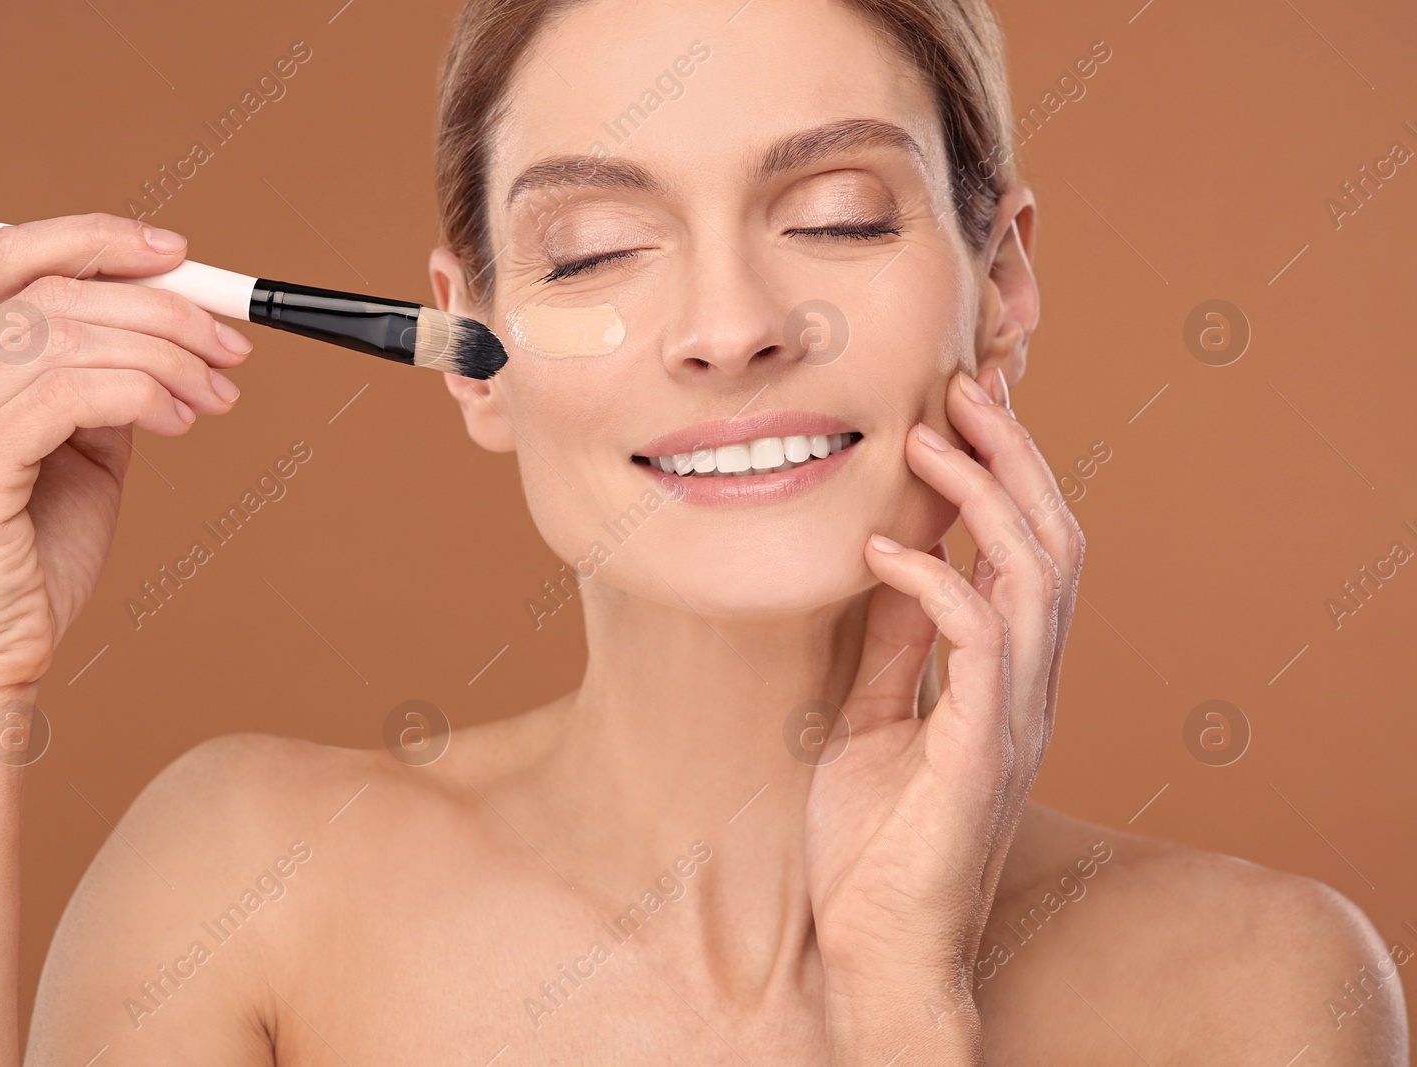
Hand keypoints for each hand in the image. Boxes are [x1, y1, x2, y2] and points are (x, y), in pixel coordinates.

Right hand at [0, 213, 250, 698]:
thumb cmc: (27, 565)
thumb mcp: (72, 454)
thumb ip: (98, 384)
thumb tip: (170, 328)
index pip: (4, 258)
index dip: (95, 240)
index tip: (180, 256)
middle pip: (49, 294)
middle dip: (160, 309)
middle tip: (230, 346)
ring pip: (63, 338)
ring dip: (165, 356)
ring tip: (215, 396)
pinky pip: (67, 396)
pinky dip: (141, 395)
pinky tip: (180, 423)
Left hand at [804, 368, 1084, 1052]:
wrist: (878, 944)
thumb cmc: (873, 842)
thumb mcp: (873, 717)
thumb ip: (895, 646)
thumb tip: (892, 558)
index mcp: (1008, 676)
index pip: (1031, 550)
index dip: (1009, 473)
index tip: (965, 404)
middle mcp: (1030, 685)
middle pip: (1055, 539)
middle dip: (1014, 455)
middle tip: (964, 386)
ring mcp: (1018, 714)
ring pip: (1038, 571)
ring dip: (985, 494)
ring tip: (926, 438)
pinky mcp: (986, 746)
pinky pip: (982, 635)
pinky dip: (934, 579)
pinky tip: (877, 550)